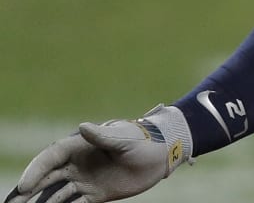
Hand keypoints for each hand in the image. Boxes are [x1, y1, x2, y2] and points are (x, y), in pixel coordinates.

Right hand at [5, 105, 191, 202]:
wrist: (161, 155)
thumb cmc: (142, 141)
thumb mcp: (123, 139)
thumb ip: (102, 136)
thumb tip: (83, 127)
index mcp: (79, 147)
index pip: (49, 159)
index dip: (34, 172)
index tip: (24, 187)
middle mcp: (77, 165)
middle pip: (46, 179)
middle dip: (28, 192)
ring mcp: (84, 180)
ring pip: (55, 194)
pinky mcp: (94, 194)